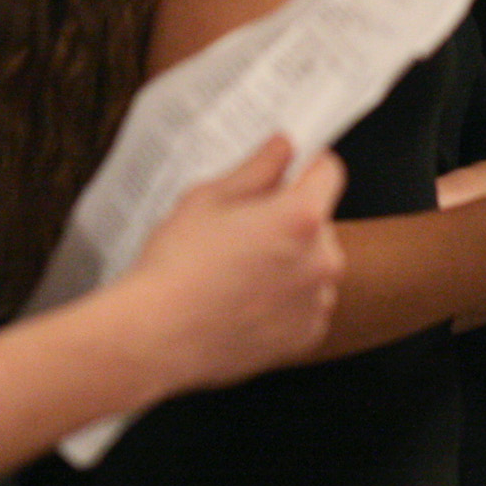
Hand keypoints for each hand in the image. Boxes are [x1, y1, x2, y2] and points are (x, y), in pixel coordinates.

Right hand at [133, 135, 345, 389]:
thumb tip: (283, 148)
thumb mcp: (208, 198)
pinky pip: (306, 301)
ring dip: (290, 260)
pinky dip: (285, 298)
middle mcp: (321, 260)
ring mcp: (317, 301)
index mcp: (300, 217)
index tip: (289, 172)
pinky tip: (245, 299)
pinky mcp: (307, 334)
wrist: (157, 337)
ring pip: (313, 262)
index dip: (306, 165)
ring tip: (239, 270)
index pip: (328, 171)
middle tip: (243, 230)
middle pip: (319, 220)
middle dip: (289, 218)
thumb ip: (257, 169)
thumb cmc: (176, 268)